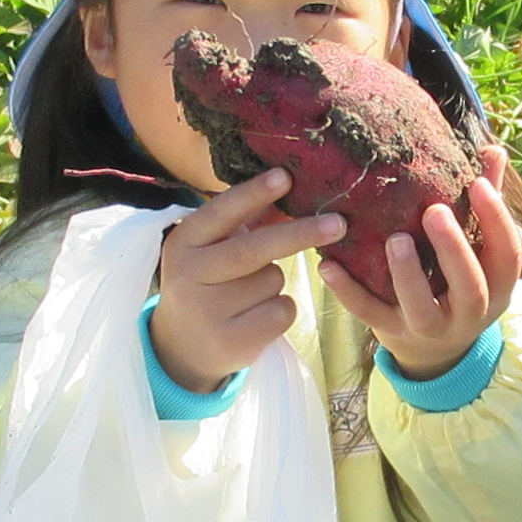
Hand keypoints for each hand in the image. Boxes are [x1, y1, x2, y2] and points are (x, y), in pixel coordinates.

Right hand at [151, 170, 346, 392]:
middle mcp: (188, 274)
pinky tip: (257, 316)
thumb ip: (246, 223)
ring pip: (273, 280)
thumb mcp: (213, 249)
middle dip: (300, 233)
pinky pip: (282, 311)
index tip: (285, 176)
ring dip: (276, 282)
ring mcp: (207, 311)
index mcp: (184, 242)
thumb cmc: (210, 282)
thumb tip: (289, 186)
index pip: (221, 212)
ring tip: (249, 294)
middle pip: (254, 249)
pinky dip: (282, 309)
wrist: (183, 345)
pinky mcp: (229, 341)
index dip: (254, 193)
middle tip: (338, 223)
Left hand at [320, 147, 521, 380]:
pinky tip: (328, 265)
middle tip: (434, 212)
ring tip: (394, 240)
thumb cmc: (457, 281)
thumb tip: (493, 150)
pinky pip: (370, 315)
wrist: (434, 351)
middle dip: (453, 250)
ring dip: (407, 275)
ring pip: (421, 309)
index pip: (506, 255)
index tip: (477, 184)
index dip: (496, 220)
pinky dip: (348, 292)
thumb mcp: (478, 252)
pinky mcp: (392, 334)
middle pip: (469, 286)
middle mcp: (469, 313)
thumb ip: (484, 204)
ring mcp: (430, 328)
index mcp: (495, 286)